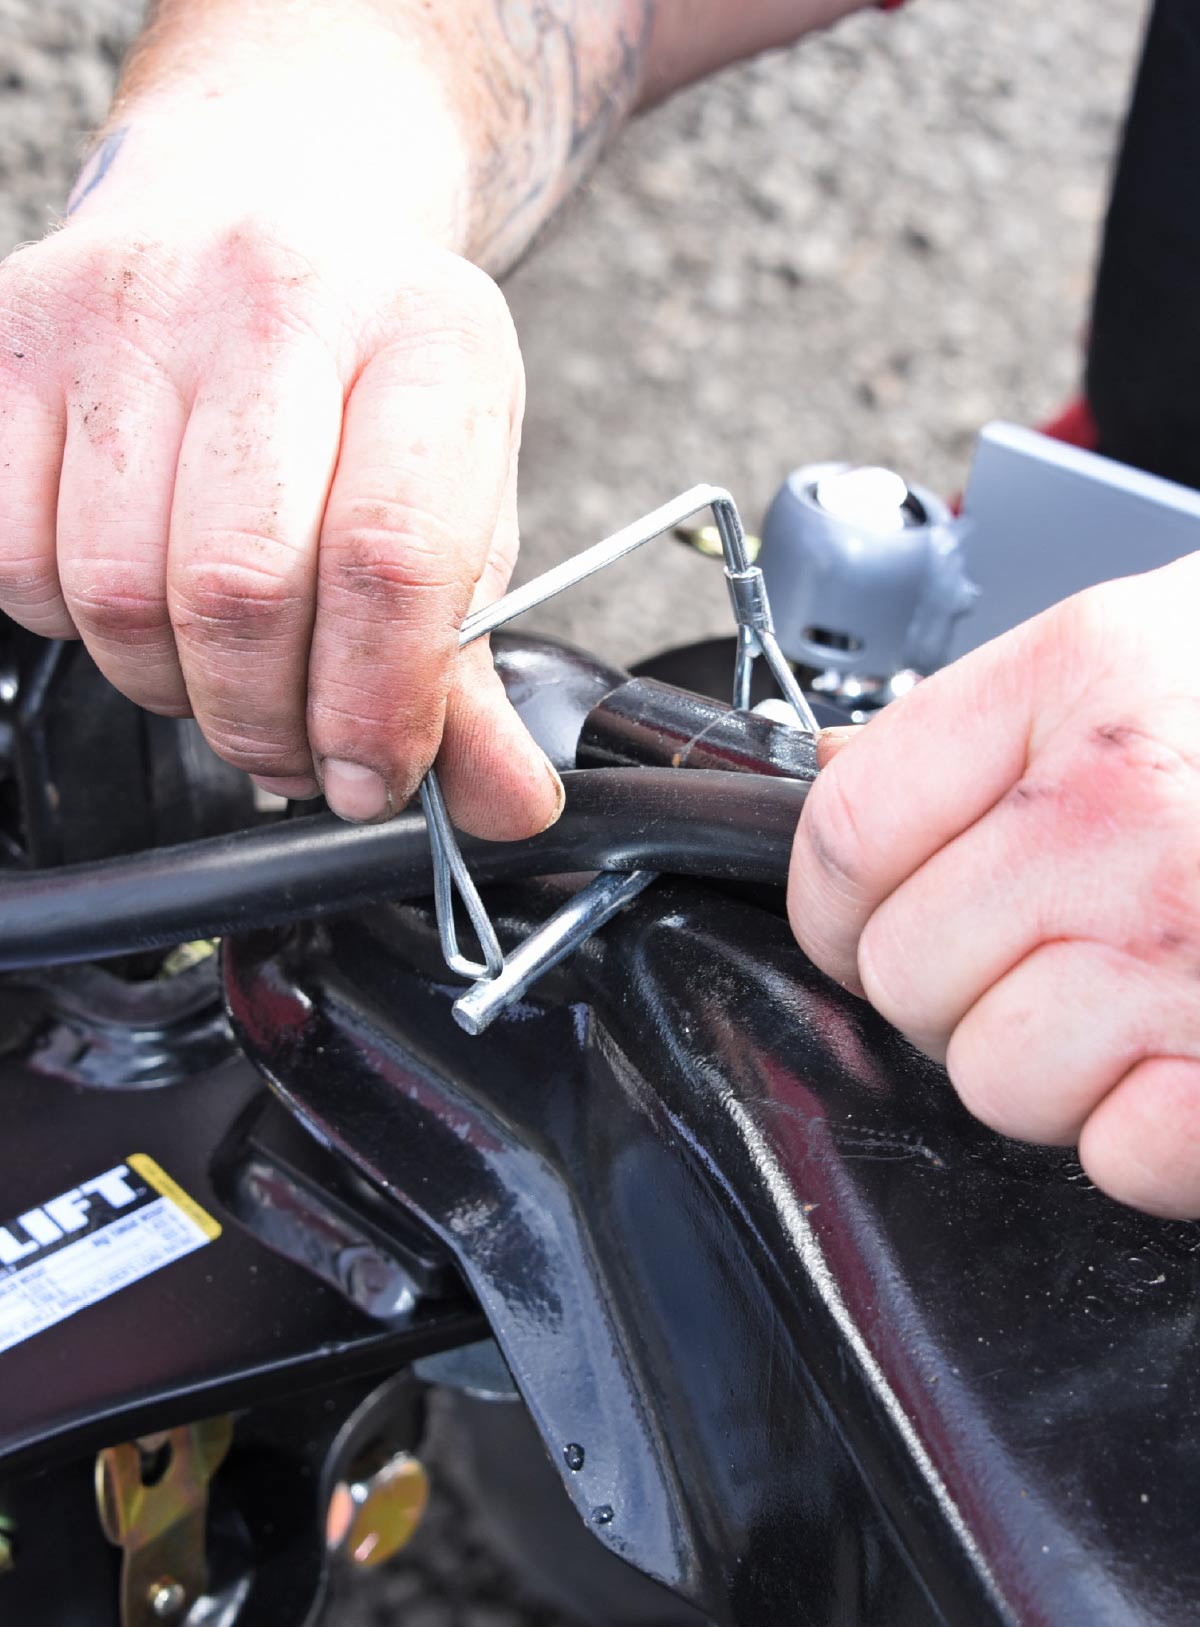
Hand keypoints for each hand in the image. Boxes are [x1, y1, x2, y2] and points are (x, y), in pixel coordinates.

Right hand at [0, 134, 561, 836]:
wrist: (266, 204)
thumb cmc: (372, 378)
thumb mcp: (461, 499)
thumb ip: (472, 667)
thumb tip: (504, 808)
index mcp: (424, 338)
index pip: (389, 562)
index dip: (373, 710)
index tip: (369, 780)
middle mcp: (269, 301)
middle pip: (236, 589)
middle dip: (263, 720)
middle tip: (292, 748)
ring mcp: (122, 313)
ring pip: (115, 593)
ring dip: (171, 686)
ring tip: (224, 667)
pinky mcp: (9, 346)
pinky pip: (14, 564)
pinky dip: (76, 626)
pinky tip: (142, 593)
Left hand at [789, 553, 1199, 1216]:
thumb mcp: (1143, 642)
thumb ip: (985, 724)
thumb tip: (835, 787)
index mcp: (1080, 686)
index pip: (845, 834)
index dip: (834, 898)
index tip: (862, 914)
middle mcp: (1131, 818)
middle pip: (904, 973)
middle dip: (950, 981)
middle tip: (1039, 947)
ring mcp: (1199, 952)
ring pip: (997, 1078)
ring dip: (1048, 1061)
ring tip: (1139, 995)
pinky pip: (1119, 1155)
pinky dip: (1147, 1131)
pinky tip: (1195, 1054)